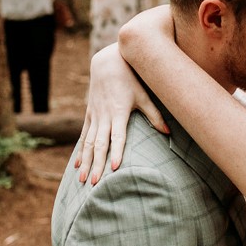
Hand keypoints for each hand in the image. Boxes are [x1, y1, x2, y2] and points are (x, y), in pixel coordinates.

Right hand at [75, 43, 167, 183]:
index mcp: (118, 113)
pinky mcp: (89, 114)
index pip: (117, 137)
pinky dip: (80, 151)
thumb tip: (168, 132)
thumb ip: (155, 115)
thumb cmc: (130, 79)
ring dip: (86, 162)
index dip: (117, 152)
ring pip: (88, 143)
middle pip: (99, 145)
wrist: (107, 62)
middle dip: (97, 164)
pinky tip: (77, 166)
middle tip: (95, 183)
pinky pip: (83, 136)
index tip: (115, 168)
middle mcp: (104, 116)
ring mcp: (94, 116)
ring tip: (83, 180)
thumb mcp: (144, 95)